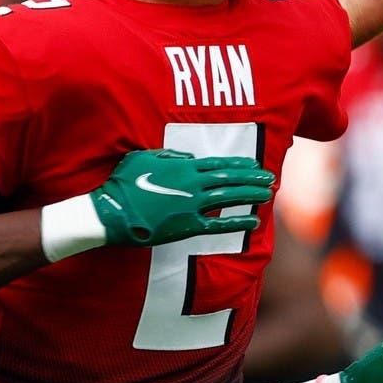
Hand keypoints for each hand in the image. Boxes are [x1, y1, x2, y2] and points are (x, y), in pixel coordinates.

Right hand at [90, 150, 274, 246]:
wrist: (112, 212)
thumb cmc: (122, 183)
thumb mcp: (142, 158)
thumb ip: (168, 156)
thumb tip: (188, 158)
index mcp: (182, 167)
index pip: (218, 163)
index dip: (239, 164)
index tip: (255, 164)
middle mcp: (191, 184)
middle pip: (229, 178)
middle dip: (252, 178)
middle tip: (271, 178)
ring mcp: (191, 205)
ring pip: (228, 198)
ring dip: (250, 195)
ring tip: (267, 194)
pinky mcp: (187, 226)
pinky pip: (219, 225)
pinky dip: (237, 222)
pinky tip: (253, 221)